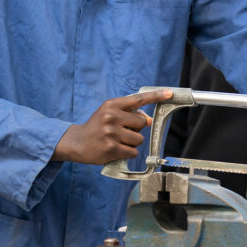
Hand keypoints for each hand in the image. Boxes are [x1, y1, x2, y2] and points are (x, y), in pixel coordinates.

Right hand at [53, 89, 172, 164]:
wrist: (77, 142)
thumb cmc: (97, 126)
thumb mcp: (110, 114)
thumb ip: (129, 113)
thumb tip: (148, 120)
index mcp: (112, 105)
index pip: (138, 99)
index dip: (156, 96)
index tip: (170, 93)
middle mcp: (111, 117)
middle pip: (141, 122)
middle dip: (136, 128)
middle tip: (122, 131)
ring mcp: (111, 133)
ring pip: (139, 139)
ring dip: (132, 142)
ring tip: (118, 141)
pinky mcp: (111, 148)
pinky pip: (133, 151)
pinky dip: (128, 152)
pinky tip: (116, 150)